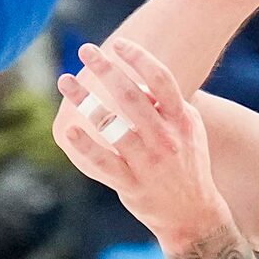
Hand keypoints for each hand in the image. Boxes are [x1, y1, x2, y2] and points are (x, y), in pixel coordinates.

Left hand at [54, 37, 226, 245]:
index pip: (161, 80)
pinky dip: (85, 146)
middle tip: (85, 49)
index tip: (118, 44)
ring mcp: (148, 162)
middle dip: (106, 69)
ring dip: (85, 99)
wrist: (193, 214)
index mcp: (182, 120)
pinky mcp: (131, 184)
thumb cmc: (187, 161)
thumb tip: (137, 78)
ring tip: (65, 80)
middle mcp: (166, 139)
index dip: (139, 59)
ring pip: (112, 126)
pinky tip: (69, 129)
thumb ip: (167, 103)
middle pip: (131, 96)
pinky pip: (104, 163)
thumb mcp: (189, 128)